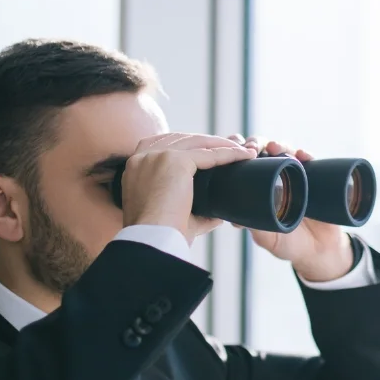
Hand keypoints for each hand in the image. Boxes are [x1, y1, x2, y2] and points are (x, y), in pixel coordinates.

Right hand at [121, 133, 256, 242]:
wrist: (151, 241)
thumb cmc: (158, 235)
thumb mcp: (169, 213)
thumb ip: (192, 209)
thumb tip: (217, 214)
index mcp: (135, 166)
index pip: (166, 145)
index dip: (191, 146)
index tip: (210, 152)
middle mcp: (143, 156)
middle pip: (182, 139)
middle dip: (209, 142)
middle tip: (232, 148)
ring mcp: (157, 155)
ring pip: (197, 142)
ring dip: (222, 144)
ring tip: (242, 151)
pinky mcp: (175, 161)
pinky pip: (210, 153)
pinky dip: (230, 154)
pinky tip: (244, 156)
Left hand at [227, 135, 353, 281]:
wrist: (320, 251)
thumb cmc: (289, 244)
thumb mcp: (267, 237)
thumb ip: (254, 227)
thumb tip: (235, 219)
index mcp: (259, 188)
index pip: (246, 163)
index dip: (239, 152)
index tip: (234, 149)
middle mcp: (276, 178)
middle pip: (264, 151)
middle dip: (257, 144)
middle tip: (253, 148)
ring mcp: (296, 177)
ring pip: (286, 152)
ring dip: (280, 145)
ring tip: (275, 148)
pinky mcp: (316, 179)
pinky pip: (311, 162)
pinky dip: (306, 155)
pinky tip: (303, 155)